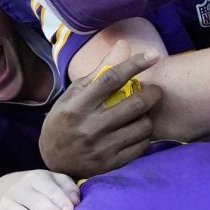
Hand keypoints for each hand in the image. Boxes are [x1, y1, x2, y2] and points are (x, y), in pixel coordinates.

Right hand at [0, 168, 80, 209]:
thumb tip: (76, 202)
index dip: (60, 199)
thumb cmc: (38, 187)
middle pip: (35, 200)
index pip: (50, 188)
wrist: (4, 187)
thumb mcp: (53, 181)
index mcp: (38, 177)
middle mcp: (21, 188)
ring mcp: (8, 201)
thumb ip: (67, 189)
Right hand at [37, 43, 162, 178]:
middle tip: (154, 90)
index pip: (111, 79)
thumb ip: (99, 72)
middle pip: (134, 104)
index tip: (154, 56)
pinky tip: (138, 130)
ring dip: (148, 116)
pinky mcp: (111, 164)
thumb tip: (124, 45)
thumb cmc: (65, 121)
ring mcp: (101, 147)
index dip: (135, 64)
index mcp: (77, 106)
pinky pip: (142, 145)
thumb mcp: (73, 95)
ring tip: (142, 113)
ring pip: (142, 126)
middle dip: (152, 93)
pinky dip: (145, 135)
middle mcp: (90, 127)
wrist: (54, 162)